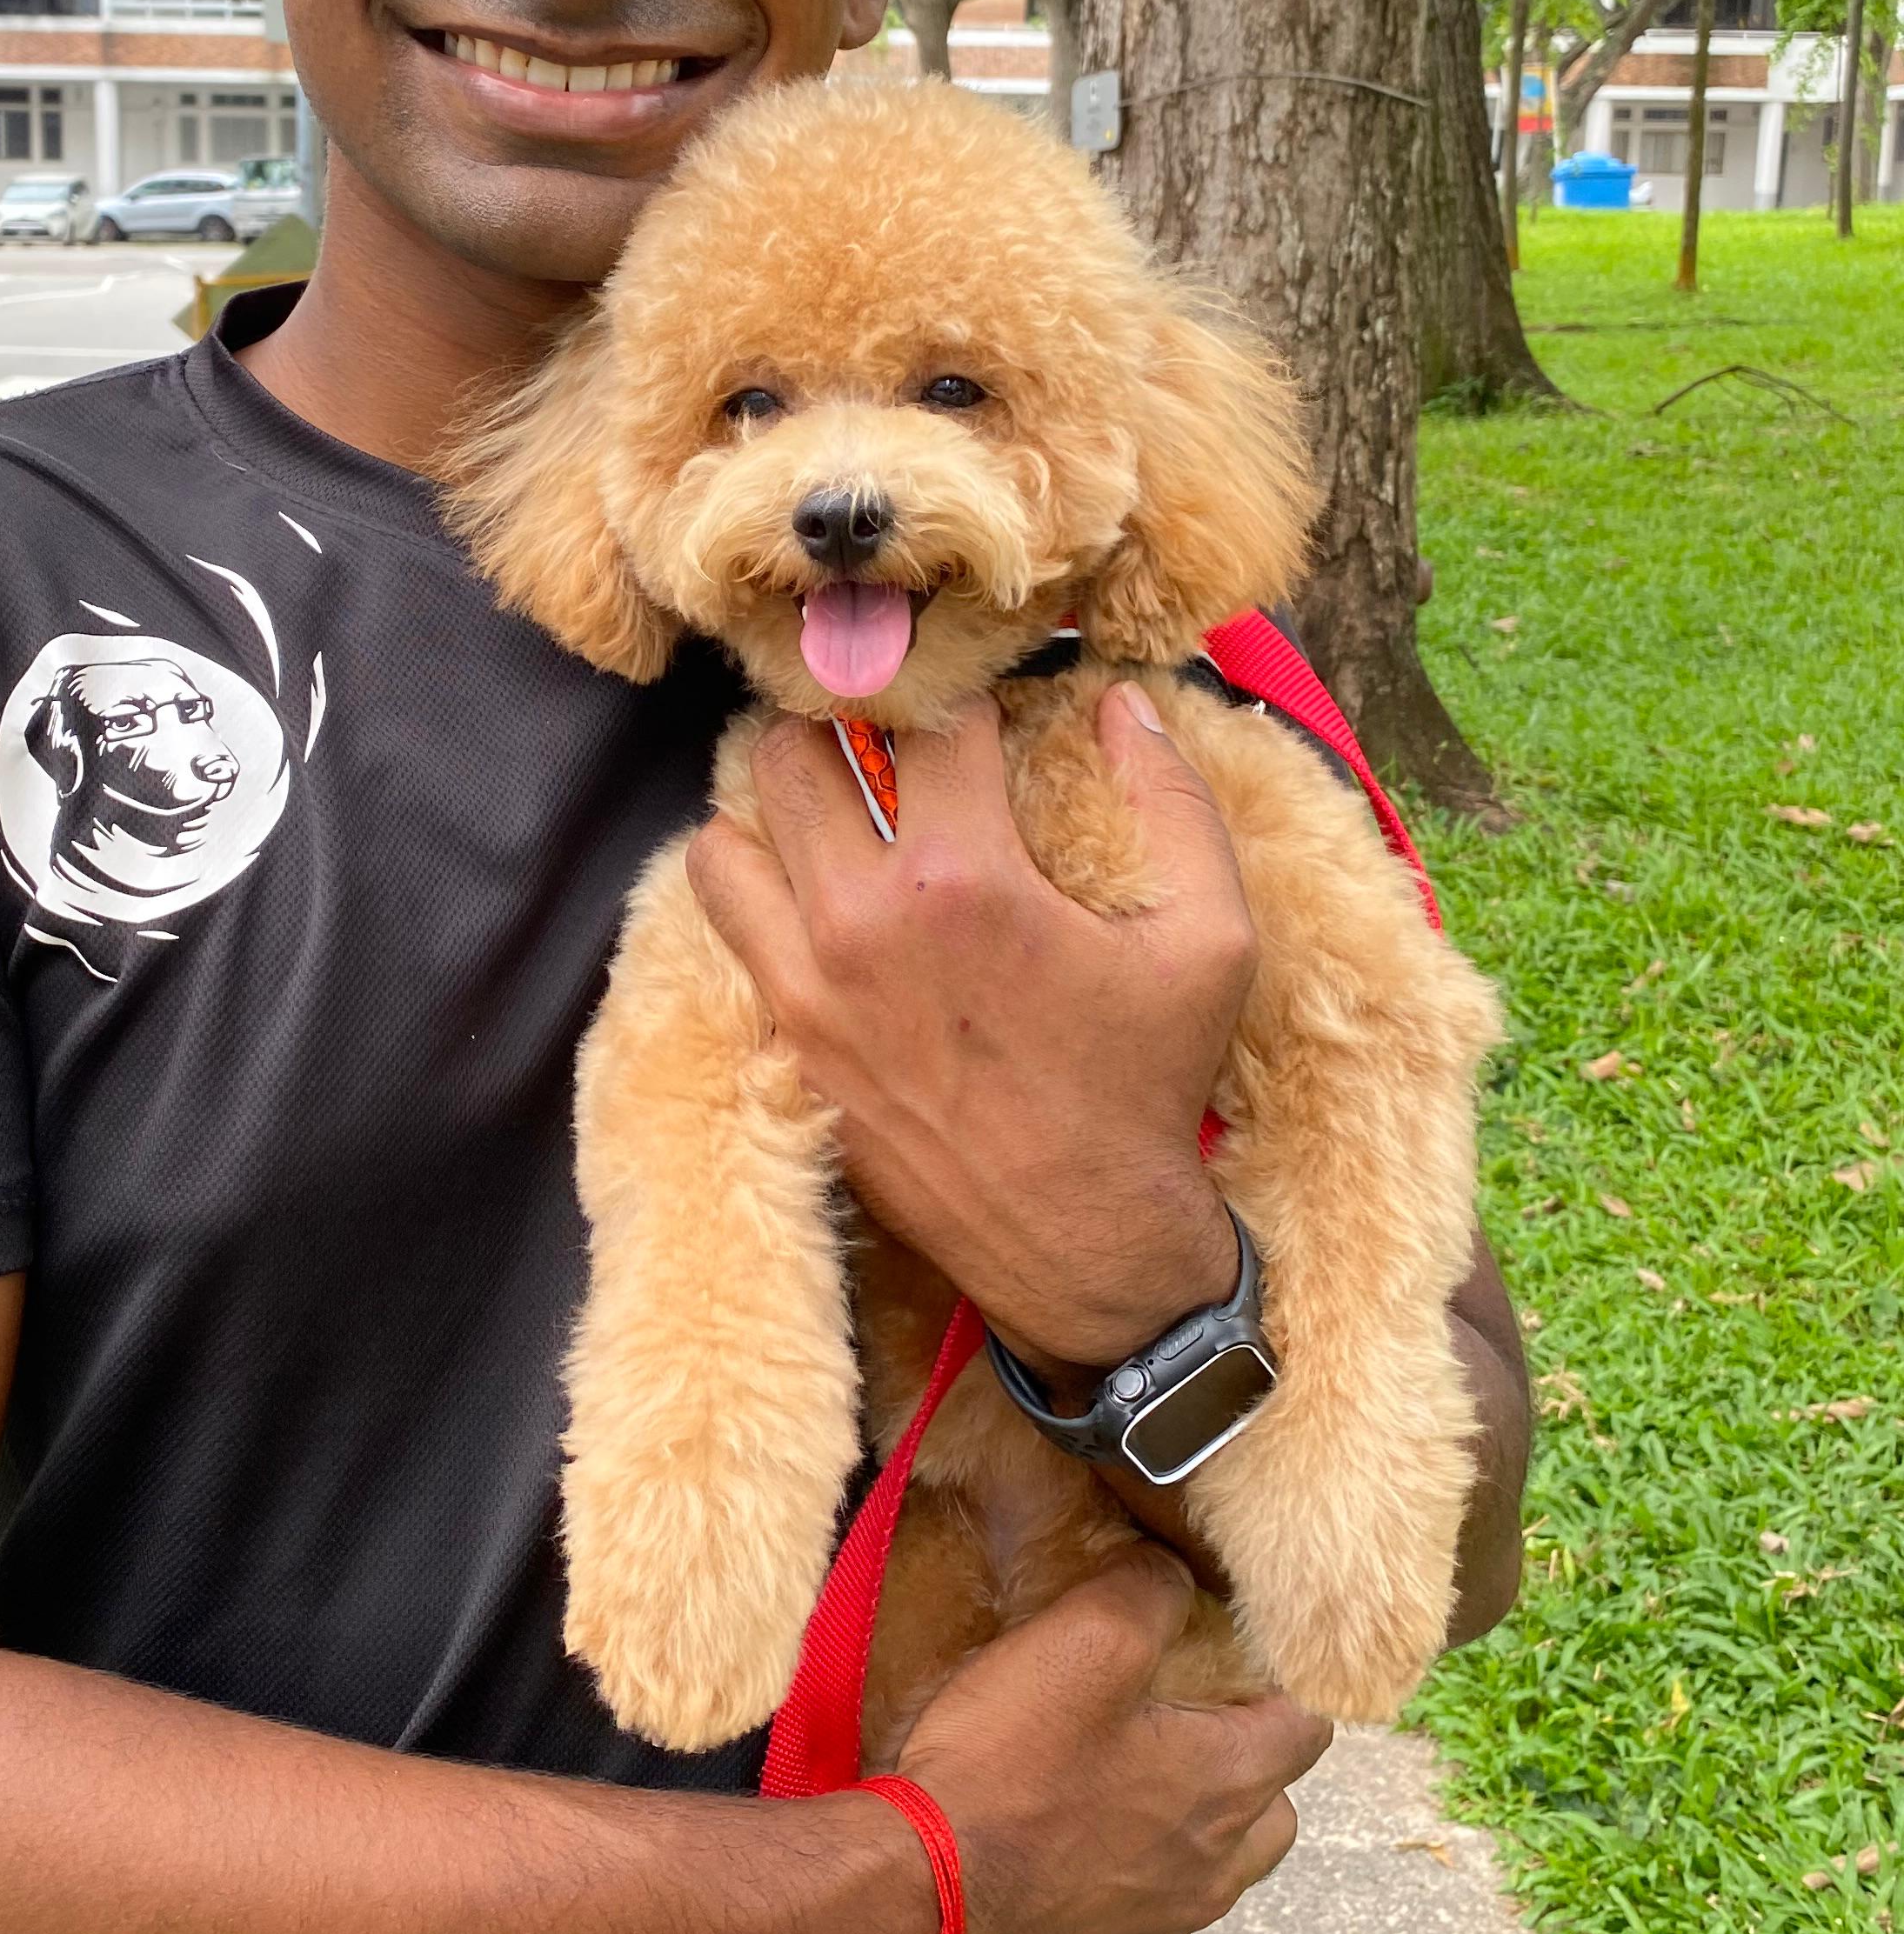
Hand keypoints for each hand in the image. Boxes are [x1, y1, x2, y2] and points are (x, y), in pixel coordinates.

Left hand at [686, 683, 1255, 1373]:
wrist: (1084, 1243)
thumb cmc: (1146, 1089)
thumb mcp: (1210, 938)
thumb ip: (1173, 799)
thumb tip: (1122, 701)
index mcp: (964, 879)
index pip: (928, 719)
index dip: (962, 691)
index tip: (982, 701)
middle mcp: (861, 921)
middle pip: (795, 754)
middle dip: (845, 731)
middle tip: (891, 743)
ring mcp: (805, 986)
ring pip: (725, 835)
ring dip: (774, 811)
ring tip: (836, 814)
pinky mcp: (783, 1040)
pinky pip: (723, 922)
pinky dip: (751, 888)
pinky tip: (811, 891)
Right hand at [859, 1548, 1328, 1933]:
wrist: (916, 1906)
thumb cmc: (1005, 1770)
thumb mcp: (1079, 1642)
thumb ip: (1147, 1594)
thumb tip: (1176, 1577)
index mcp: (1225, 1785)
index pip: (1308, 1728)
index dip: (1279, 1686)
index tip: (1235, 1662)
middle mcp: (1214, 1870)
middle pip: (1273, 1812)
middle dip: (1246, 1766)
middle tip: (1176, 1725)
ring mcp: (1162, 1933)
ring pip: (1213, 1875)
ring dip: (1189, 1832)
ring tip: (1117, 1792)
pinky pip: (1143, 1924)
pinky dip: (1124, 1889)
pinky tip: (1063, 1861)